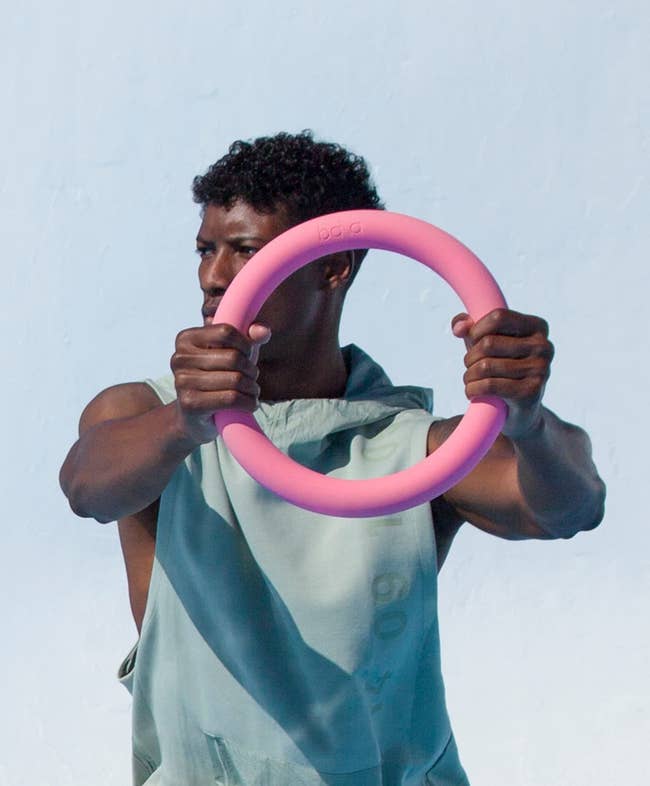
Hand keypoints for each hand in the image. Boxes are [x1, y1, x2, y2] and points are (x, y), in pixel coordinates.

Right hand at [170, 322, 270, 445]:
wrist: (194, 418)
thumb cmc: (216, 378)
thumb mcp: (231, 353)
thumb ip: (249, 337)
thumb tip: (263, 331)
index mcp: (186, 339)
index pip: (225, 331)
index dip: (245, 345)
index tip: (248, 356)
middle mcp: (179, 358)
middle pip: (233, 357)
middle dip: (252, 370)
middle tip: (253, 379)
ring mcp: (181, 381)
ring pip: (235, 380)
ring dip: (252, 388)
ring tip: (252, 392)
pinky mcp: (189, 403)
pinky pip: (231, 399)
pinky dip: (248, 402)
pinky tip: (250, 404)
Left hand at [451, 308, 553, 438]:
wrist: (520, 411)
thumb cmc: (502, 369)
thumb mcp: (487, 344)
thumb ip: (470, 327)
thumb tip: (459, 327)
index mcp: (537, 328)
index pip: (499, 317)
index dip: (477, 329)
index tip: (472, 342)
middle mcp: (544, 346)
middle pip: (488, 343)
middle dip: (469, 357)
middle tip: (469, 367)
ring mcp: (541, 370)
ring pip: (485, 366)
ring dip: (468, 376)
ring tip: (470, 380)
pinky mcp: (531, 392)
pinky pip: (489, 385)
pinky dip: (472, 389)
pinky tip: (472, 392)